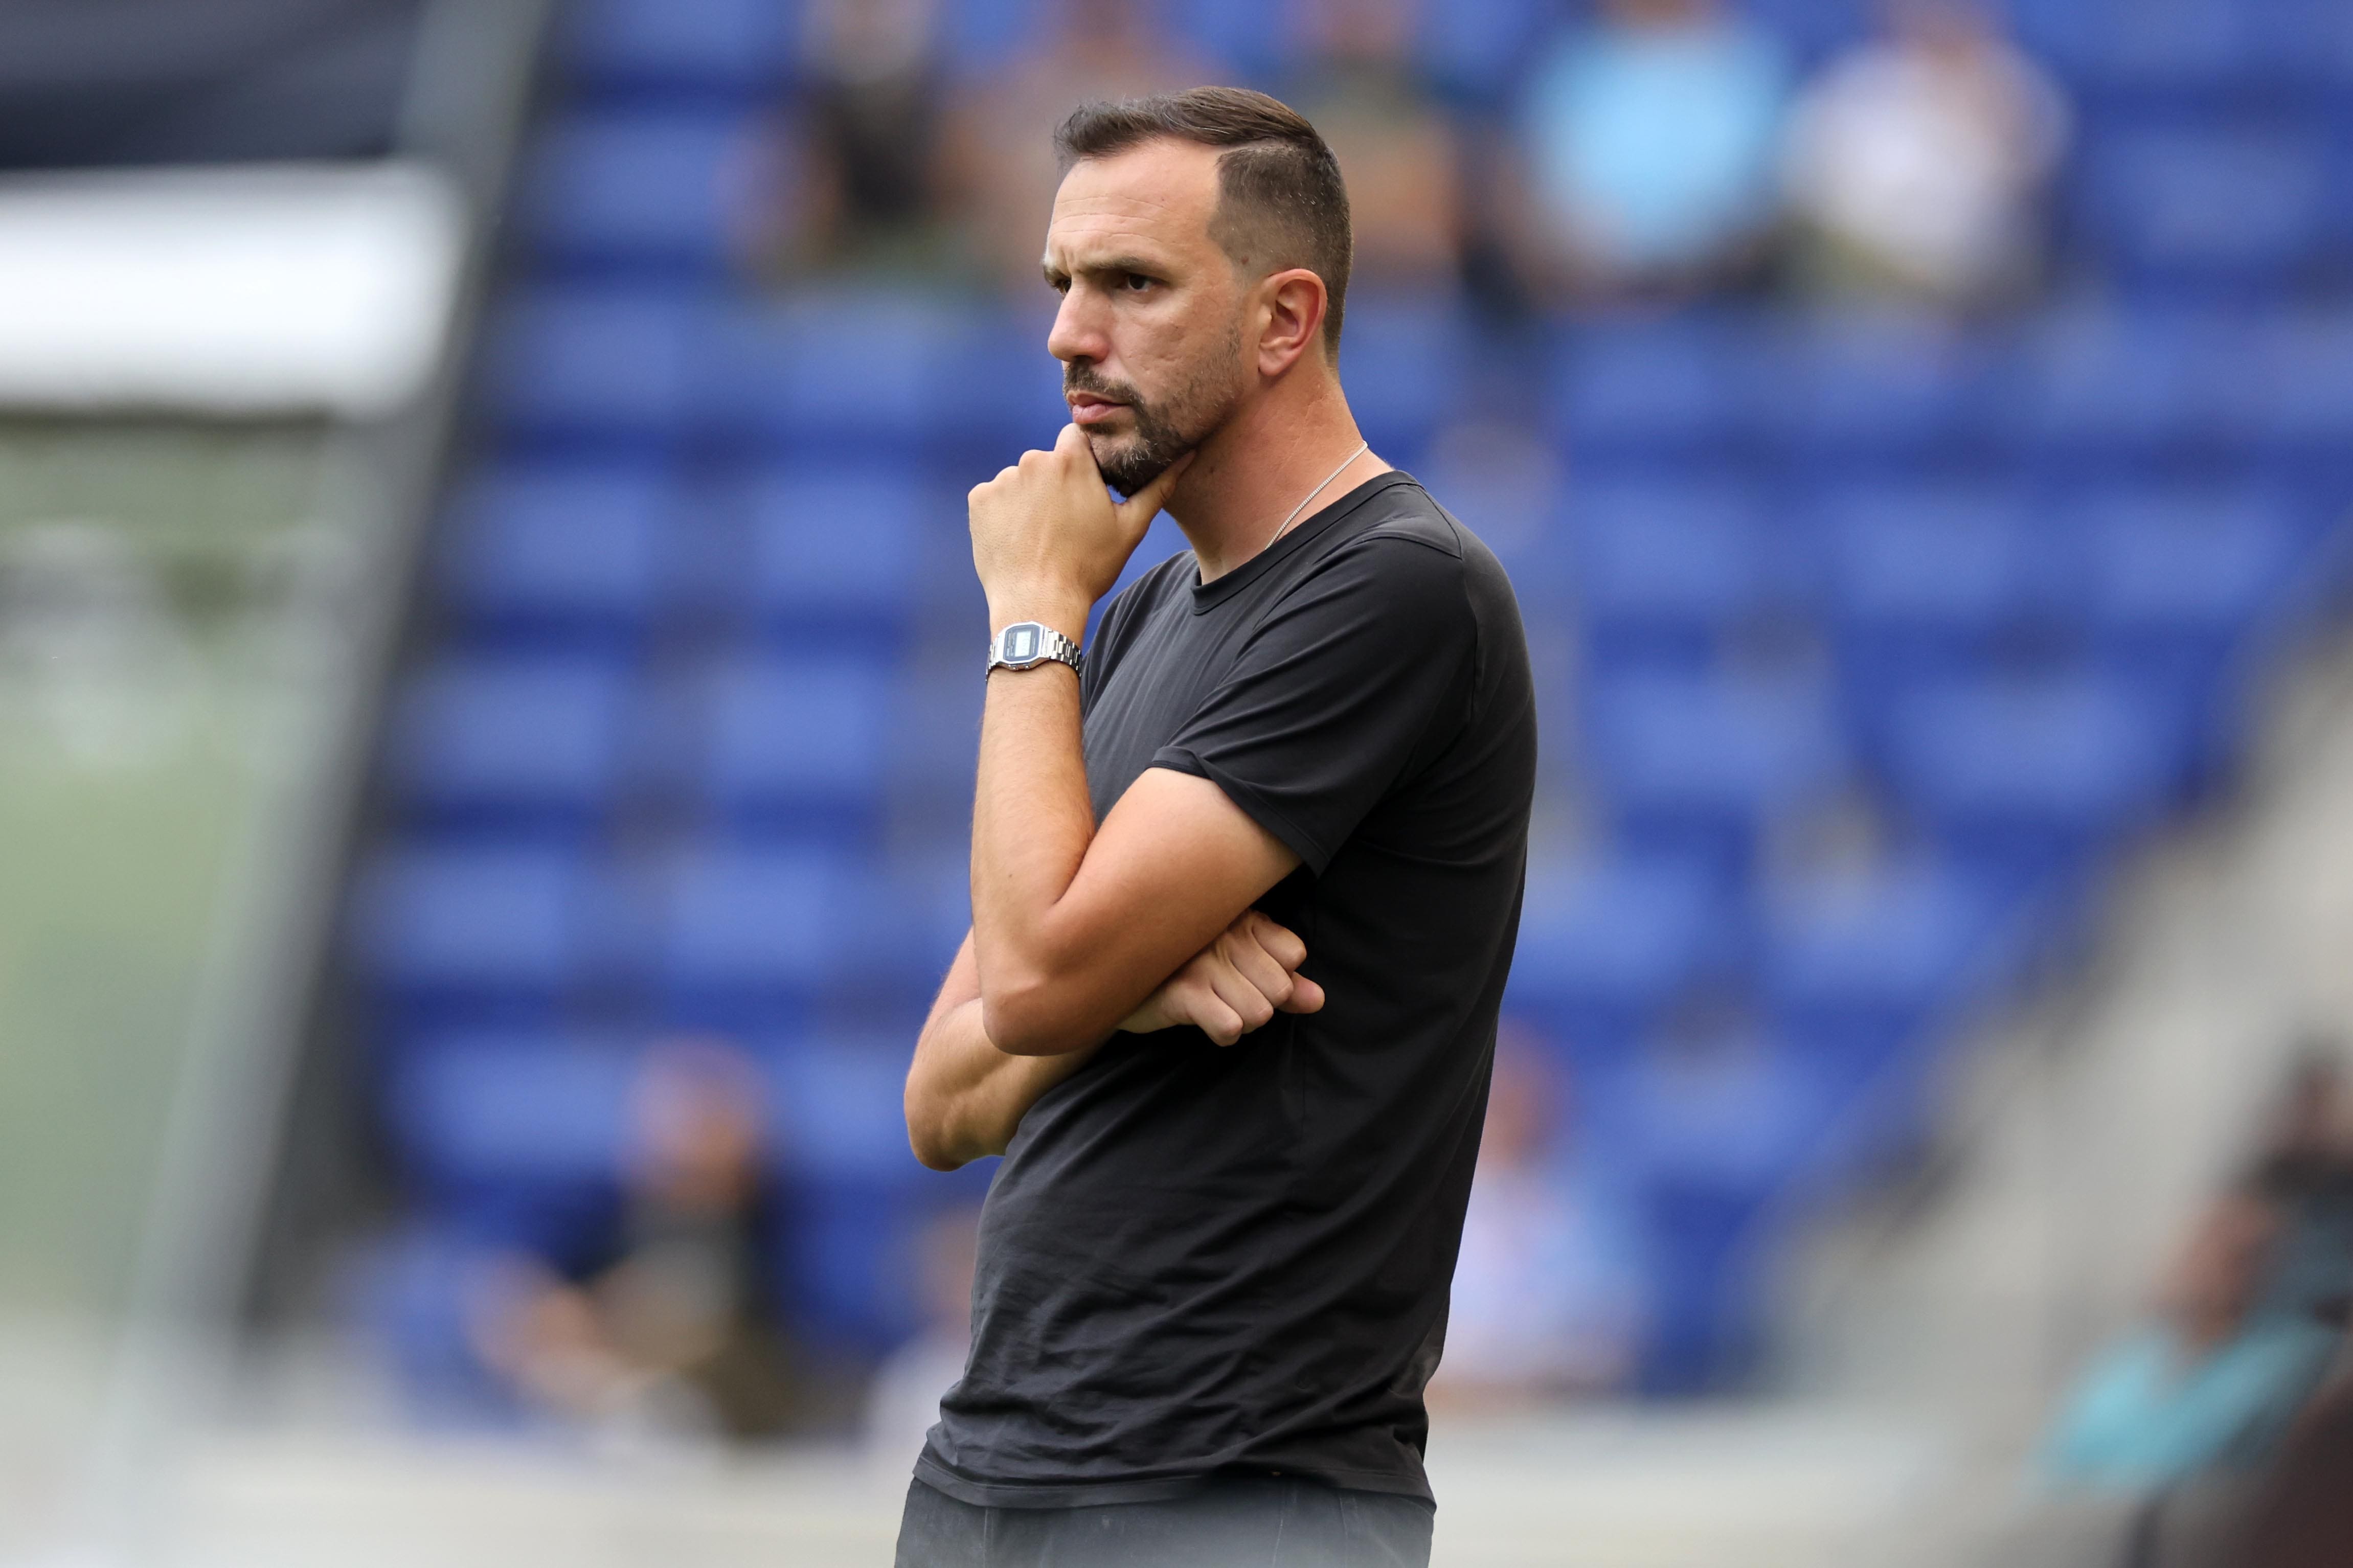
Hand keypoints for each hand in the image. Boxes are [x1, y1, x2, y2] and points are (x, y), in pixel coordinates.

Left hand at [968, 423, 1187, 635]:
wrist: (1037, 605)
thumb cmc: (1088, 568)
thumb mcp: (1130, 527)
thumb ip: (1157, 486)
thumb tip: (1187, 454)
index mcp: (1072, 459)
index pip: (1078, 437)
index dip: (1084, 461)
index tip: (1087, 488)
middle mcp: (1033, 459)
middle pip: (1048, 460)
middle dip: (1056, 483)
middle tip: (1066, 522)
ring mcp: (1002, 480)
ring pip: (1021, 480)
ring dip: (1030, 498)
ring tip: (1041, 536)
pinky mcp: (979, 500)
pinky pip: (995, 498)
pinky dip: (1004, 514)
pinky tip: (1019, 540)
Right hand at [1120, 911, 1325, 1046]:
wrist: (1116, 977)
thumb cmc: (1183, 968)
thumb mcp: (1238, 965)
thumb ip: (1283, 980)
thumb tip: (1319, 1000)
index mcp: (1240, 918)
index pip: (1293, 953)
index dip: (1278, 973)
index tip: (1248, 972)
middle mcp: (1224, 934)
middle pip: (1279, 989)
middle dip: (1259, 1003)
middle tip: (1226, 994)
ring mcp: (1203, 962)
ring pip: (1259, 1013)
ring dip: (1239, 1019)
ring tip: (1212, 1005)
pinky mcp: (1182, 992)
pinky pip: (1230, 1027)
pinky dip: (1221, 1032)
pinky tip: (1203, 1019)